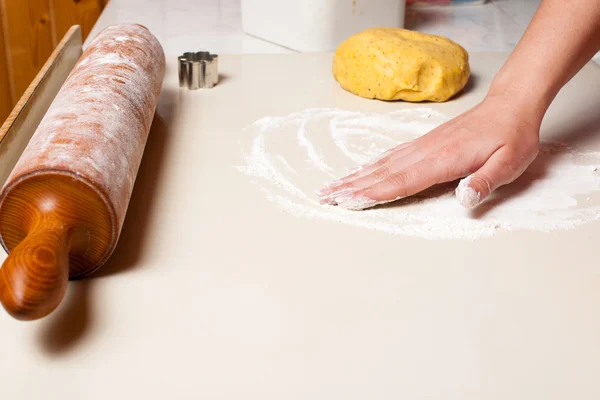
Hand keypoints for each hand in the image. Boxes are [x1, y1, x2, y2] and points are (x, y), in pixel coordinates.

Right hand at [316, 93, 542, 209]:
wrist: (510, 105)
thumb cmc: (512, 136)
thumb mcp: (510, 162)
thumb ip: (486, 181)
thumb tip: (465, 198)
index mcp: (443, 159)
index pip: (402, 180)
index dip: (374, 192)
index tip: (348, 200)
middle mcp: (426, 151)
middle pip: (381, 173)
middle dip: (351, 186)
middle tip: (324, 196)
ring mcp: (422, 146)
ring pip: (381, 164)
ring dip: (354, 176)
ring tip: (331, 186)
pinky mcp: (423, 143)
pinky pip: (391, 155)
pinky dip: (371, 165)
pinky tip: (360, 170)